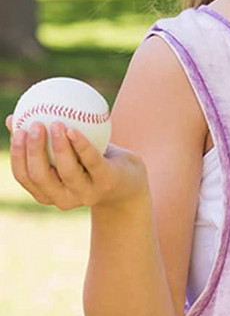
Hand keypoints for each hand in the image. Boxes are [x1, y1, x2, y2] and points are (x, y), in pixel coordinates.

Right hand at [7, 117, 147, 211]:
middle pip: (40, 176)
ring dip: (59, 146)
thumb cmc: (91, 163)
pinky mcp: (107, 182)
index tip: (17, 130)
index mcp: (47, 192)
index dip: (17, 155)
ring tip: (55, 123)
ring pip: (67, 170)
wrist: (129, 180)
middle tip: (34, 125)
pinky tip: (74, 130)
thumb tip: (14, 117)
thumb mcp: (67, 153)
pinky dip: (81, 146)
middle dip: (33, 151)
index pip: (25, 176)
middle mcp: (63, 198)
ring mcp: (86, 193)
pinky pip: (92, 161)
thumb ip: (44, 139)